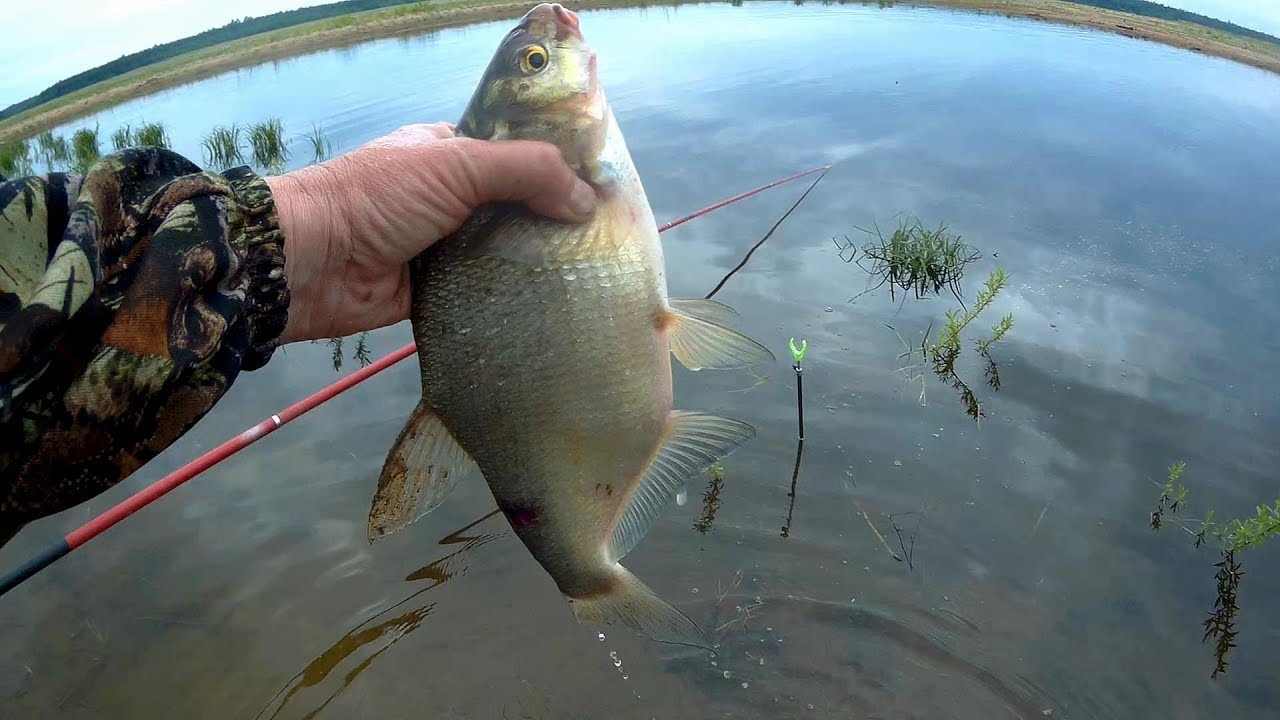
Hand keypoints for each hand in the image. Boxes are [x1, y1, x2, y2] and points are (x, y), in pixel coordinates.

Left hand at [265, 122, 597, 343]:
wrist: (312, 263)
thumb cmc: (379, 198)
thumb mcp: (456, 163)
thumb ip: (526, 171)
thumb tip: (587, 201)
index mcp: (448, 152)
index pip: (514, 153)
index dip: (556, 167)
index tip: (602, 188)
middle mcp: (447, 196)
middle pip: (515, 207)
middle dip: (553, 221)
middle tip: (606, 240)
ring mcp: (443, 246)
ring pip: (504, 253)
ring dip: (536, 264)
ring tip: (591, 276)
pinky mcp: (438, 292)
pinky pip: (485, 294)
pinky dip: (512, 299)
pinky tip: (552, 306)